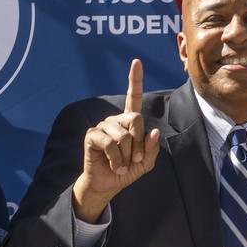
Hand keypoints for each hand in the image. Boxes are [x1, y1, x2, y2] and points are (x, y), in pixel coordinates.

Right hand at [72, 58, 161, 220]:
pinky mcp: (92, 135)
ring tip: (121, 164)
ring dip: (127, 156)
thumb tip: (154, 132)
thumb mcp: (146, 163)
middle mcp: (116, 120)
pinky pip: (110, 143)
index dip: (135, 80)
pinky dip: (116, 159)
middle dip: (139, 144)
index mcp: (129, 122)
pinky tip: (113, 166)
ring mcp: (103, 126)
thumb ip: (152, 148)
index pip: (134, 97)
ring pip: (124, 136)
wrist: (107, 184)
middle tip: (135, 159)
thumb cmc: (126, 171)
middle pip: (135, 119)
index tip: (136, 62)